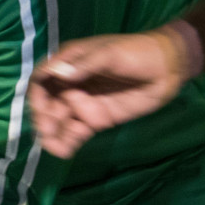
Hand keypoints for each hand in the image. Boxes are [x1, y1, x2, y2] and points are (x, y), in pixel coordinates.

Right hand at [28, 27, 191, 158]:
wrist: (167, 68)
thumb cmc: (137, 53)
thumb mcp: (110, 54)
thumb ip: (85, 65)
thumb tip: (59, 73)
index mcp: (69, 63)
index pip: (42, 80)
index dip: (37, 95)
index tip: (41, 109)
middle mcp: (71, 84)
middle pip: (48, 104)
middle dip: (44, 119)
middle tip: (47, 132)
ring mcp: (84, 103)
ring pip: (60, 121)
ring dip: (53, 135)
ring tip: (54, 149)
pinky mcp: (97, 119)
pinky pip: (77, 132)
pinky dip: (68, 142)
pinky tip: (64, 152)